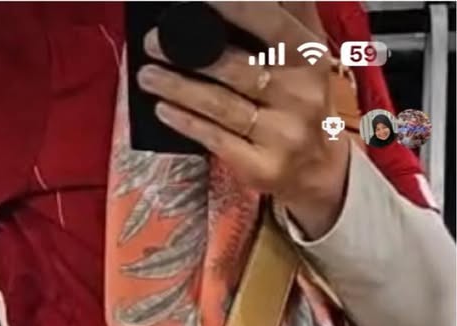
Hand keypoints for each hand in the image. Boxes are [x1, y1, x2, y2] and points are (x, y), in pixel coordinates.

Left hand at [138, 2, 349, 237]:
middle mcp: (301, 95)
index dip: (236, 9)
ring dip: (178, 87)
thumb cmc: (300, 98)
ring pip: (221, 104)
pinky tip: (163, 109)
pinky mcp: (263, 166)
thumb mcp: (305, 53)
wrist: (318, 166)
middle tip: (153, 42)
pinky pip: (216, 139)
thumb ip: (286, 14)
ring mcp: (283, 134)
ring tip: (148, 75)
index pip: (272, 25)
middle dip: (189, 53)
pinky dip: (186, 122)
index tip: (198, 0)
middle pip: (237, 68)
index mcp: (310, 57)